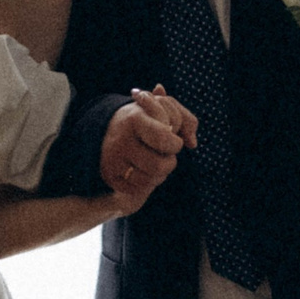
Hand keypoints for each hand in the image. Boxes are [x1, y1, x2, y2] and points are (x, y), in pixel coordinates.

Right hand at [99, 84, 197, 204]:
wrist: (107, 127)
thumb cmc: (145, 118)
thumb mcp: (164, 109)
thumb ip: (186, 120)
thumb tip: (192, 144)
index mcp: (134, 118)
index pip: (164, 139)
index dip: (175, 143)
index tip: (172, 137)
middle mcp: (121, 140)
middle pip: (159, 166)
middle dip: (170, 161)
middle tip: (165, 153)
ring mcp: (113, 160)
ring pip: (151, 180)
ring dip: (160, 173)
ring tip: (155, 160)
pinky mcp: (110, 176)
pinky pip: (138, 189)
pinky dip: (147, 182)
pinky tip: (143, 169)